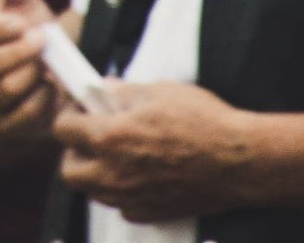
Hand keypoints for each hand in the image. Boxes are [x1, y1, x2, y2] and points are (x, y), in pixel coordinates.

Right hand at [0, 0, 58, 136]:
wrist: (48, 68)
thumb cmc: (26, 30)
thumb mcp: (24, 2)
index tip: (20, 21)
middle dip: (12, 53)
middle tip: (40, 38)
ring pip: (2, 93)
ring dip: (31, 74)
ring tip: (47, 62)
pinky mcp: (6, 128)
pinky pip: (23, 117)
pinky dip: (43, 98)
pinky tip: (52, 84)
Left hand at [55, 81, 253, 222]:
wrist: (241, 161)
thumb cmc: (205, 122)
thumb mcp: (159, 92)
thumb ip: (122, 92)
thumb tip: (102, 90)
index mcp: (110, 137)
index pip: (62, 130)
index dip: (69, 114)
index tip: (81, 109)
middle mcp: (113, 173)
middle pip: (68, 171)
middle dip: (73, 151)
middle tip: (91, 136)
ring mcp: (130, 198)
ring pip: (91, 192)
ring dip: (95, 173)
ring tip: (116, 154)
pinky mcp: (149, 213)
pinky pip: (119, 206)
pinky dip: (120, 192)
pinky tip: (138, 174)